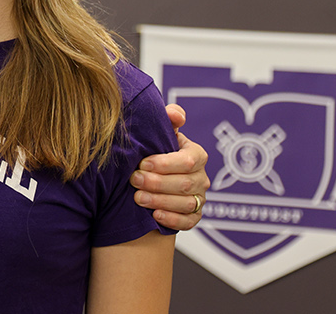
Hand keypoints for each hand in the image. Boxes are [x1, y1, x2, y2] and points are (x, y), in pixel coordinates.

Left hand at [132, 104, 209, 230]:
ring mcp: (199, 198)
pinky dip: (172, 219)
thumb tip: (175, 114)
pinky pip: (188, 222)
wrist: (151, 175)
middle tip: (134, 180)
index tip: (142, 163)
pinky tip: (155, 215)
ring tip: (138, 198)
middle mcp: (201, 178)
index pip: (188, 160)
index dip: (165, 163)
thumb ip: (169, 119)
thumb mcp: (162, 132)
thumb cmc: (156, 150)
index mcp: (196, 155)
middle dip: (157, 182)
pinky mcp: (194, 216)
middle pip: (184, 183)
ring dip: (160, 201)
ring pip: (185, 203)